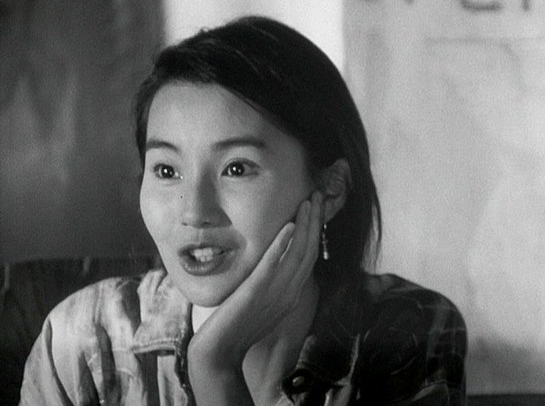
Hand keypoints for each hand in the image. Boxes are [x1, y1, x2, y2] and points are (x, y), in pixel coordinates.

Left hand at [187, 191, 323, 404]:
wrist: (220, 353)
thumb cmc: (236, 328)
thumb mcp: (262, 304)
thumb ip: (272, 284)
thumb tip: (277, 264)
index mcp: (291, 294)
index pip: (310, 256)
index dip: (315, 230)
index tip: (316, 207)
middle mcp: (289, 292)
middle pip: (310, 251)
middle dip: (316, 222)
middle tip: (319, 196)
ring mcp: (274, 293)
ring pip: (298, 254)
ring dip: (305, 226)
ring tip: (309, 203)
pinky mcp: (255, 293)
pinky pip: (272, 266)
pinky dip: (282, 245)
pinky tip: (288, 226)